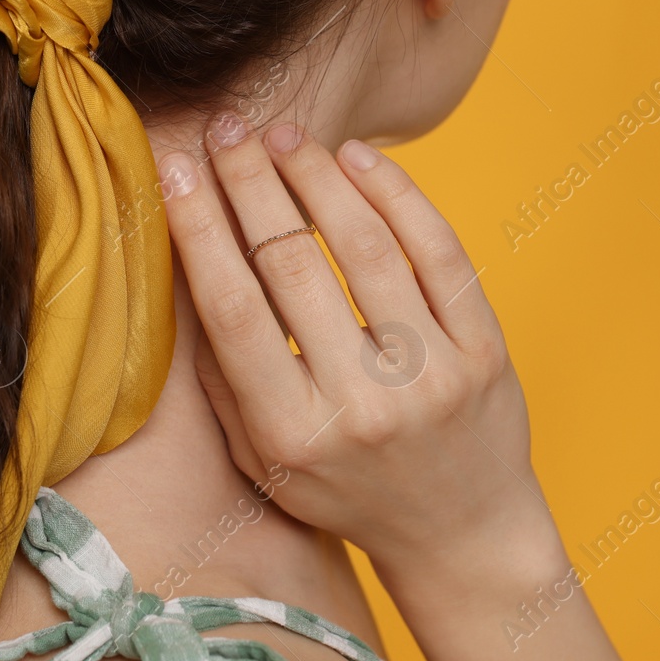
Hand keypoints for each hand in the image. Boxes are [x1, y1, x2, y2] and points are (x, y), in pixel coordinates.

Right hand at [157, 115, 635, 660]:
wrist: (461, 531)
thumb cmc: (346, 488)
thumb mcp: (263, 457)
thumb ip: (223, 374)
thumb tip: (189, 264)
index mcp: (293, 434)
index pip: (233, 312)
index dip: (199, 230)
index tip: (175, 168)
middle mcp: (363, 405)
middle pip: (293, 264)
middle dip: (252, 183)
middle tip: (227, 129)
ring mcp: (432, 375)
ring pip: (368, 246)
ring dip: (318, 176)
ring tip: (285, 135)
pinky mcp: (484, 349)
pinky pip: (439, 251)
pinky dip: (397, 194)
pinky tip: (358, 159)